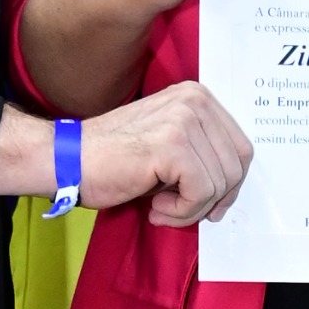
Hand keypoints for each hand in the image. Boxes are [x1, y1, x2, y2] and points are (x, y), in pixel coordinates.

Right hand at [77, 79, 253, 227]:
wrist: (68, 160)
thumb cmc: (113, 159)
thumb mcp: (169, 146)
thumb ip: (201, 155)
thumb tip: (229, 190)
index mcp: (197, 97)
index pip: (241, 148)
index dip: (229, 185)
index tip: (207, 204)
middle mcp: (195, 101)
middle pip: (236, 166)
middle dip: (214, 200)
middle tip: (181, 210)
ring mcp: (184, 120)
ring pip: (220, 183)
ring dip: (192, 209)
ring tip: (162, 207)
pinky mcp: (172, 145)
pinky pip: (201, 192)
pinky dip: (182, 211)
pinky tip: (156, 207)